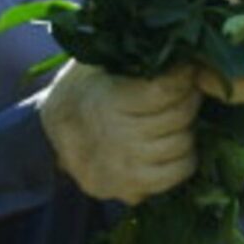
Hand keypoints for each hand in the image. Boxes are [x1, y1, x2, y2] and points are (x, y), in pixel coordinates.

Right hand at [39, 63, 201, 204]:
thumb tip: (193, 59)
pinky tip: (172, 144)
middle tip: (184, 91)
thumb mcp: (99, 61)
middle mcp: (114, 136)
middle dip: (189, 99)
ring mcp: (122, 167)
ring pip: (182, 145)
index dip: (184, 77)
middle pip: (179, 116)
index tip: (187, 68)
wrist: (50, 139)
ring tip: (174, 118)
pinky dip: (183, 158)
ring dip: (186, 128)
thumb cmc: (84, 90)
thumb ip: (139, 53)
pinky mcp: (129, 190)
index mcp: (106, 100)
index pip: (164, 90)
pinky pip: (177, 174)